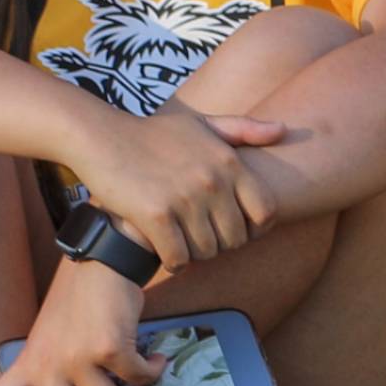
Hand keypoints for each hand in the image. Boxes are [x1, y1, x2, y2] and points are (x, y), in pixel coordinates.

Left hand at [0, 260, 161, 385]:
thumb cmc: (79, 297)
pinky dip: (154, 374)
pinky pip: (139, 378)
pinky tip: (158, 363)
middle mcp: (49, 365)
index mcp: (29, 362)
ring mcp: (79, 359)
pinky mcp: (110, 348)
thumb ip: (56, 367)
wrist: (100, 260)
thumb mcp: (51, 335)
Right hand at [65, 100, 283, 271]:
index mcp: (230, 163)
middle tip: (203, 240)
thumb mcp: (202, 123)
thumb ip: (244, 129)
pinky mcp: (155, 215)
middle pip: (236, 238)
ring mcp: (185, 199)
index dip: (256, 229)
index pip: (266, 213)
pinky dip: (175, 262)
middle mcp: (213, 181)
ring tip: (184, 245)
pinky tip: (166, 253)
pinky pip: (179, 257)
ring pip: (207, 251)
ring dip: (196, 255)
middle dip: (221, 244)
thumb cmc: (153, 133)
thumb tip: (285, 130)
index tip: (238, 230)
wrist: (100, 136)